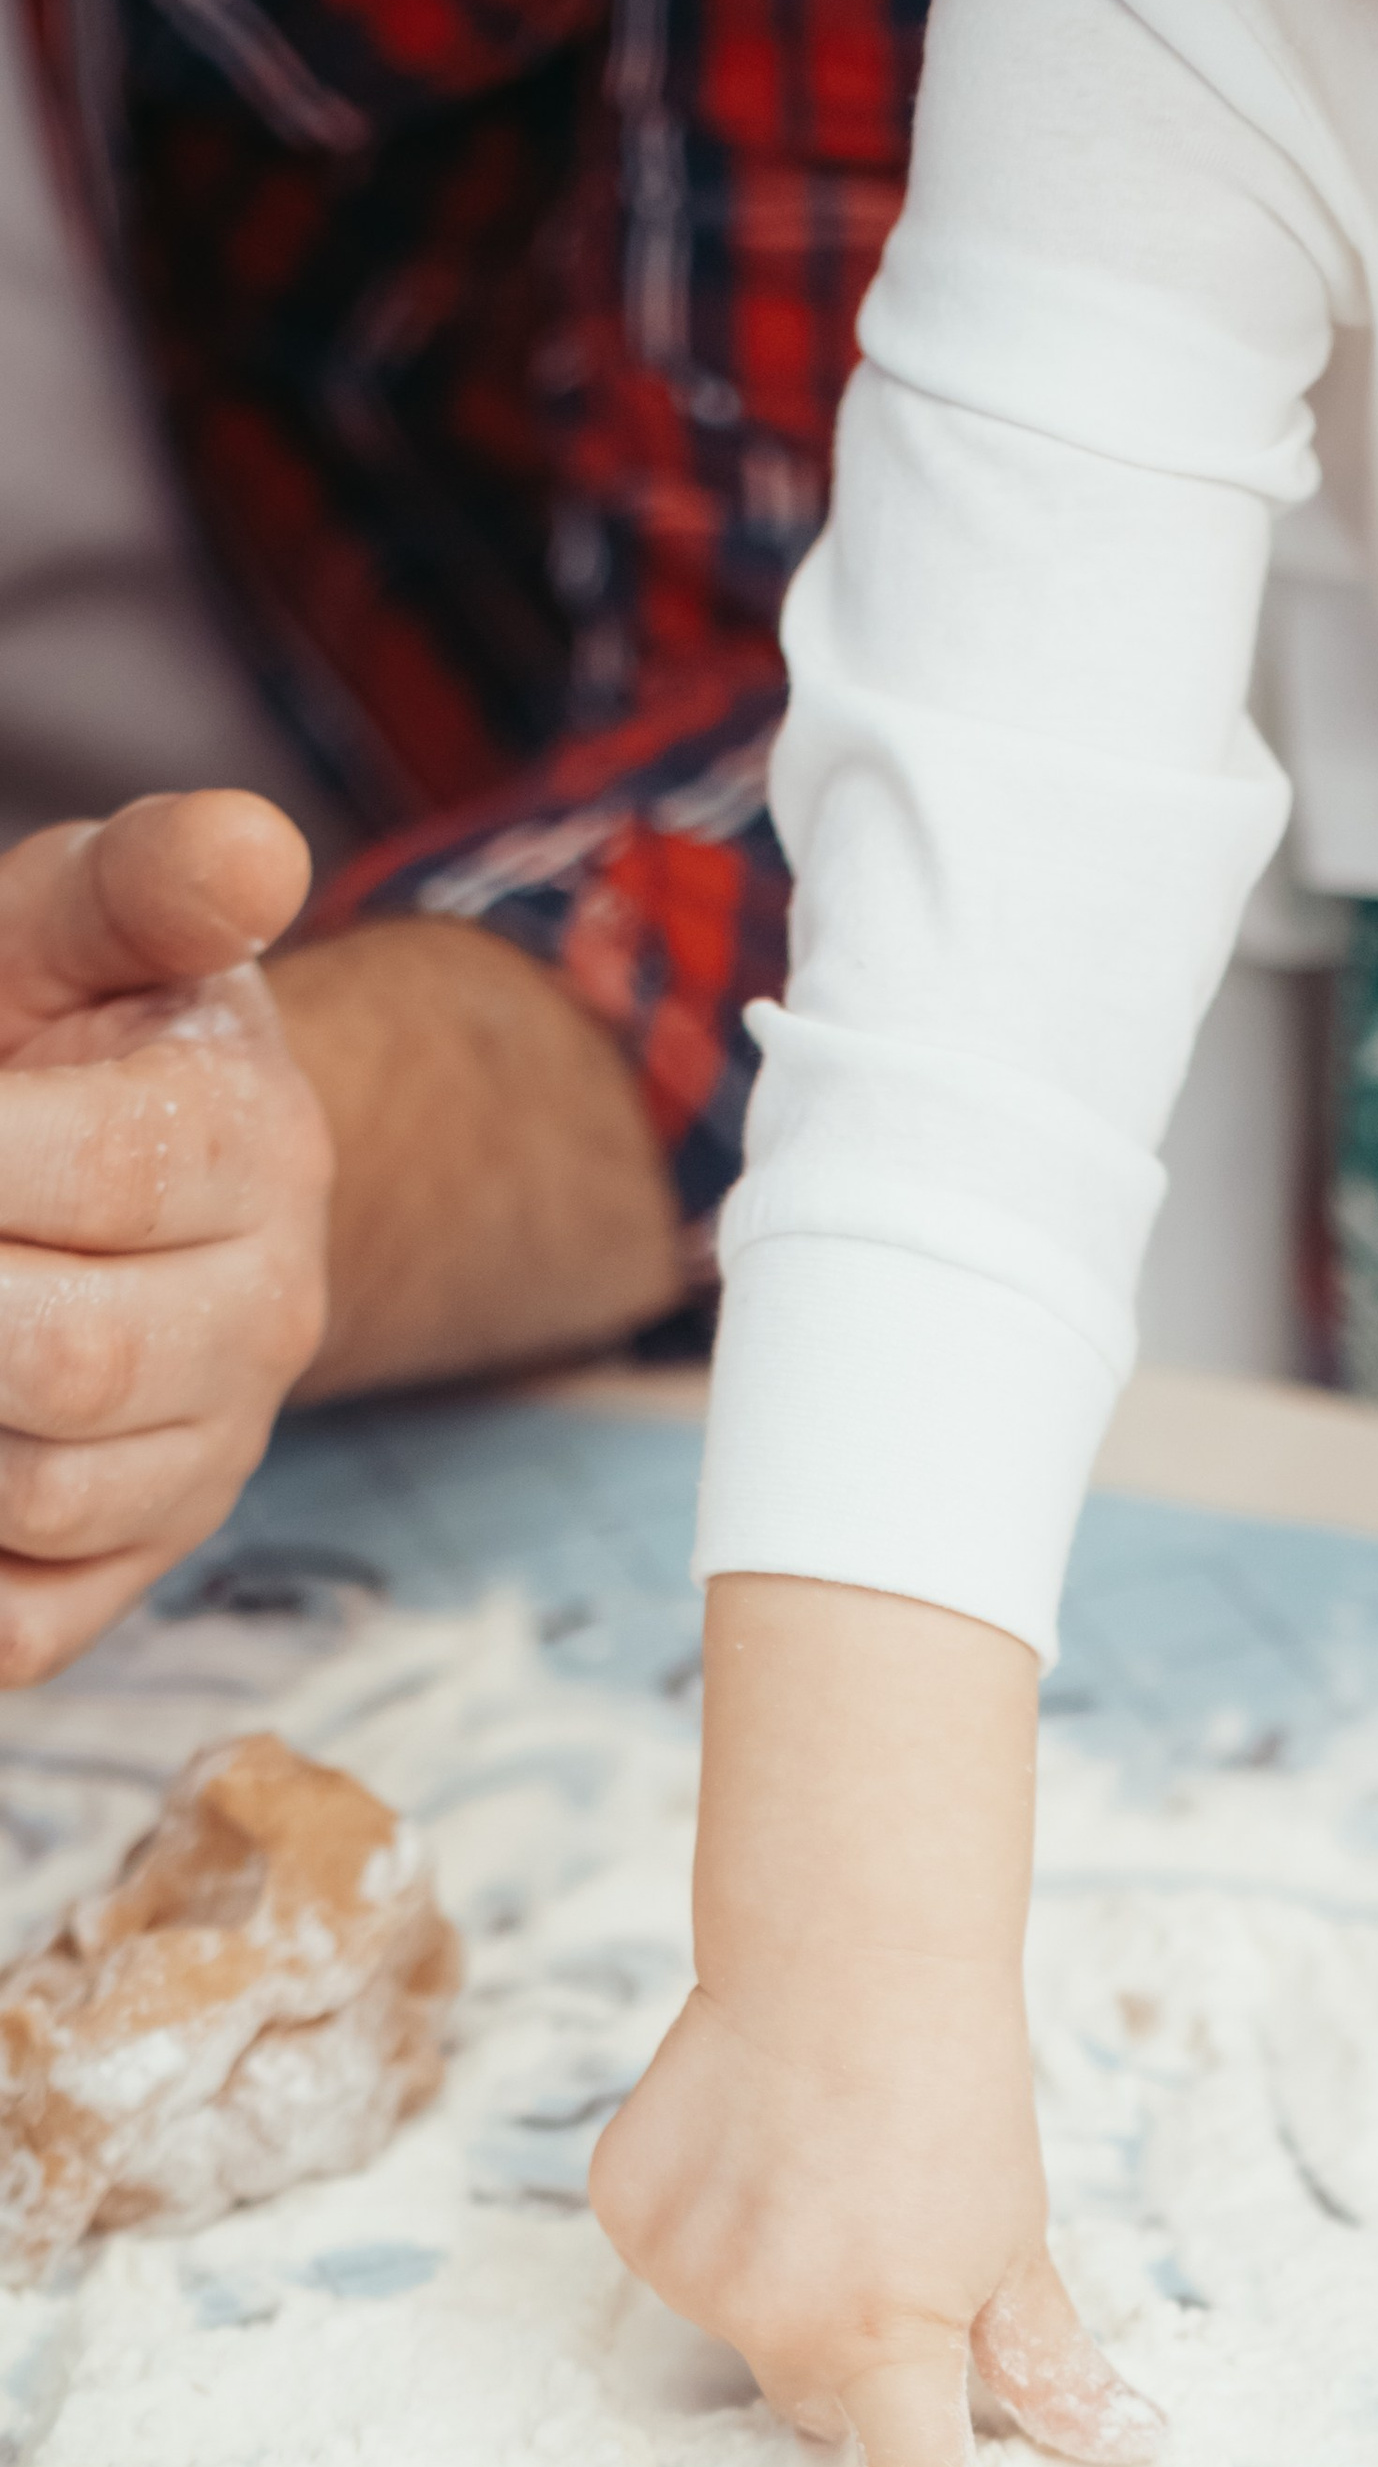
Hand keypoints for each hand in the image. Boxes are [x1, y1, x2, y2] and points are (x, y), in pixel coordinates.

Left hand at [0, 789, 327, 1681]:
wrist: (142, 1170)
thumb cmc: (65, 1031)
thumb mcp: (75, 927)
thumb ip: (139, 887)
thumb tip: (249, 844)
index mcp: (252, 1144)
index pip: (88, 1174)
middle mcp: (262, 1312)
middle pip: (62, 1359)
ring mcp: (207, 1450)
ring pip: (40, 1493)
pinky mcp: (141, 1557)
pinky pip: (26, 1622)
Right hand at [589, 1578, 1161, 2466]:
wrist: (844, 1956)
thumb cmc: (954, 2092)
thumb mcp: (1016, 2233)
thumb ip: (1048, 2357)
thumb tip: (1124, 2444)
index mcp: (891, 2336)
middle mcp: (777, 2322)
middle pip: (820, 2400)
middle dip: (861, 2351)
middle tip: (894, 2244)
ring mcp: (689, 2271)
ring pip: (746, 2328)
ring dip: (785, 2280)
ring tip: (826, 2172)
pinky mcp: (626, 2217)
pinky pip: (680, 2260)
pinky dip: (717, 2223)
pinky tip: (757, 2147)